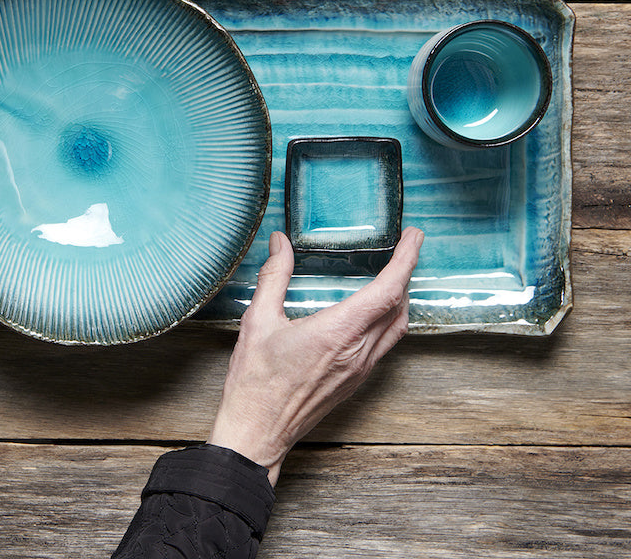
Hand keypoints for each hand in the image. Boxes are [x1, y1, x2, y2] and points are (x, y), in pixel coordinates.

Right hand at [208, 227, 423, 485]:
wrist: (258, 433)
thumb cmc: (256, 383)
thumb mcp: (258, 321)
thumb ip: (274, 277)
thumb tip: (280, 243)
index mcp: (338, 332)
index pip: (387, 290)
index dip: (406, 260)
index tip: (414, 237)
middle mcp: (357, 351)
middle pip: (400, 306)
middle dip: (407, 272)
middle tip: (405, 246)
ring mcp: (360, 369)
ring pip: (398, 327)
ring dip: (402, 297)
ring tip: (396, 273)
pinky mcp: (355, 381)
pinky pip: (385, 344)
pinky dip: (390, 319)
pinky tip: (375, 311)